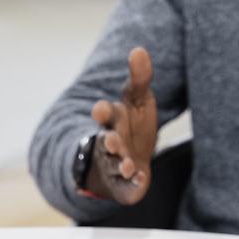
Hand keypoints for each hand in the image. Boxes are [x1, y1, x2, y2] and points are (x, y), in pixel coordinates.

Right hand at [84, 47, 158, 205]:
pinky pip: (124, 189)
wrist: (128, 161)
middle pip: (106, 142)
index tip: (99, 110)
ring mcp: (114, 165)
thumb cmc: (131, 126)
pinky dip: (130, 187)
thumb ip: (139, 78)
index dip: (101, 112)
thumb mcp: (137, 100)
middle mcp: (109, 143)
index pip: (104, 113)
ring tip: (127, 166)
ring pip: (113, 166)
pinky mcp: (123, 186)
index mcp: (112, 119)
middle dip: (109, 142)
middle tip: (112, 142)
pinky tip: (139, 181)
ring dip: (119, 165)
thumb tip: (138, 50)